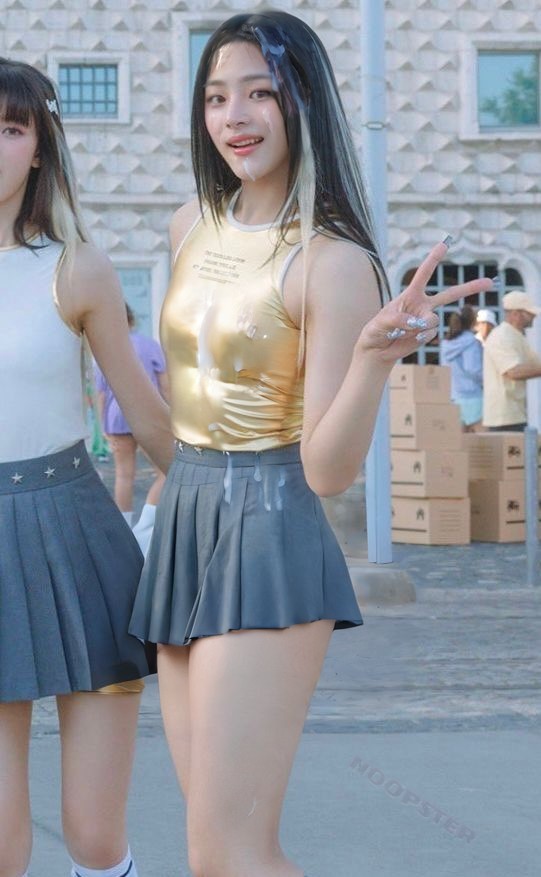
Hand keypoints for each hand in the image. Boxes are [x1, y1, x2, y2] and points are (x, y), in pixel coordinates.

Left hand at [356, 238, 495, 361]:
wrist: (378, 351)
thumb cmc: (375, 331)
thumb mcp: (380, 323)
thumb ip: (397, 319)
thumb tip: (416, 322)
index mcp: (410, 295)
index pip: (423, 274)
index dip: (433, 259)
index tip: (445, 243)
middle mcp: (422, 305)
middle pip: (450, 295)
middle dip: (470, 288)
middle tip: (490, 282)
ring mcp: (426, 321)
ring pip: (432, 320)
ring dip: (417, 326)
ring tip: (401, 331)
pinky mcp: (427, 335)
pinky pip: (428, 334)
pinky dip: (417, 338)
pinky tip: (406, 339)